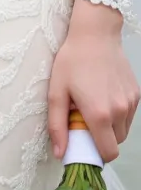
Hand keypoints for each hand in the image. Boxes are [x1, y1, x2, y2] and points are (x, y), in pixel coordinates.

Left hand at [48, 0, 139, 160]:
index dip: (96, 155)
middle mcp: (119, 111)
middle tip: (84, 121)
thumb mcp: (57, 91)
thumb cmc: (72, 60)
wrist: (95, 34)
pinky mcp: (136, 94)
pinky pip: (129, 115)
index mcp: (99, 115)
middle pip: (116, 144)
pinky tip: (103, 95)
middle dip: (100, 139)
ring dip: (110, 127)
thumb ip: (57, 126)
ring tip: (93, 106)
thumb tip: (60, 153)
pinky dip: (118, 114)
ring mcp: (130, 103)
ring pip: (123, 130)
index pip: (108, 154)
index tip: (83, 144)